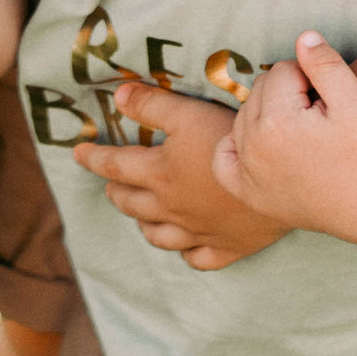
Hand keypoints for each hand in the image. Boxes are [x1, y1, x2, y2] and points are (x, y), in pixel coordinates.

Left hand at [75, 81, 290, 269]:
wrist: (278, 179)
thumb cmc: (230, 141)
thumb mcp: (188, 112)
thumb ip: (152, 105)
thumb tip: (118, 97)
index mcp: (158, 175)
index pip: (114, 166)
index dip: (92, 158)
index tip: (77, 153)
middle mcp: (171, 208)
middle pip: (132, 204)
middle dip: (117, 192)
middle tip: (111, 184)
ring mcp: (198, 232)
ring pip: (159, 236)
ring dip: (144, 224)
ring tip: (140, 215)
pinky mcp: (227, 247)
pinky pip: (197, 258)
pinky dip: (186, 253)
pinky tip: (185, 247)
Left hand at [213, 32, 356, 238]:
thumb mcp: (356, 102)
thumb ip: (327, 64)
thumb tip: (303, 37)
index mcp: (277, 120)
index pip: (284, 70)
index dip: (311, 78)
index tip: (328, 101)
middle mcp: (252, 144)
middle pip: (260, 89)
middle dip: (287, 93)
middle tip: (316, 116)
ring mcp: (246, 170)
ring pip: (244, 116)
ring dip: (267, 115)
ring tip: (301, 132)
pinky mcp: (245, 191)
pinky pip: (223, 154)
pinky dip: (237, 145)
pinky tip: (262, 146)